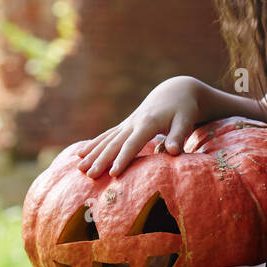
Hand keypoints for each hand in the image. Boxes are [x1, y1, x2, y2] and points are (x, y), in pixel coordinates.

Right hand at [75, 76, 206, 178]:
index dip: (123, 159)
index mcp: (148, 123)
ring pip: (106, 140)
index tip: (113, 174)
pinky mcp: (125, 125)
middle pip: (115, 143)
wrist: (175, 91)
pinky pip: (106, 136)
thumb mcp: (186, 120)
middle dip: (101, 160)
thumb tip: (175, 152)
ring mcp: (128, 123)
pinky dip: (93, 145)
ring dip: (93, 154)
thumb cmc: (184, 108)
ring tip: (79, 168)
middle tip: (89, 175)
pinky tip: (80, 154)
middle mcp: (134, 122)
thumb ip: (179, 136)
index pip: (133, 144)